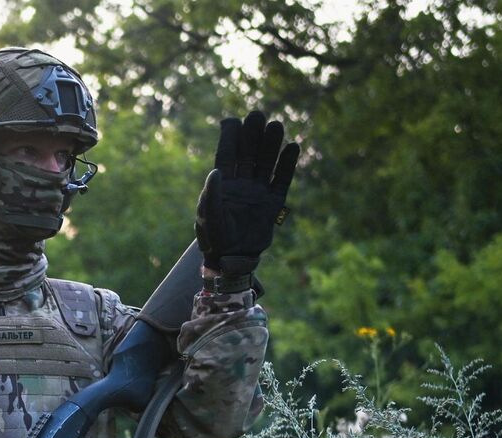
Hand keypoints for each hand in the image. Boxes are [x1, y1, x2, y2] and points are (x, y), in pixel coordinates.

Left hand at [195, 111, 299, 283]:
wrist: (232, 259)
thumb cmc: (214, 238)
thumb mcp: (208, 217)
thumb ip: (212, 195)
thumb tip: (216, 171)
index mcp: (223, 185)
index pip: (227, 155)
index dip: (230, 138)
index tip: (232, 120)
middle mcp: (242, 185)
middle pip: (248, 154)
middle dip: (252, 136)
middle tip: (257, 114)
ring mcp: (258, 193)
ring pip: (266, 163)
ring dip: (271, 146)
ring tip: (276, 125)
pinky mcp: (273, 204)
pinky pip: (281, 180)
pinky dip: (287, 165)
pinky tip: (293, 147)